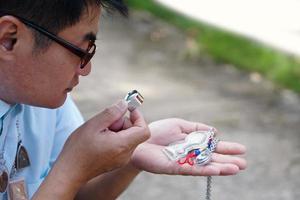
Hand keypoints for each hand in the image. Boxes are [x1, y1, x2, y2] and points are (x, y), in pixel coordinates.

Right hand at [52, 100, 149, 183]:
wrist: (69, 172)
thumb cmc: (79, 148)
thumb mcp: (94, 125)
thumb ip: (112, 113)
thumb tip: (125, 104)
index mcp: (122, 145)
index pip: (144, 130)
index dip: (138, 117)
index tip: (127, 109)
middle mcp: (126, 155)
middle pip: (135, 132)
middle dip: (123, 122)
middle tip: (106, 122)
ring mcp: (122, 160)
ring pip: (128, 138)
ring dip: (118, 130)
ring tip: (100, 132)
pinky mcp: (117, 162)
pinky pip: (123, 145)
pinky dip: (115, 138)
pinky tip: (100, 139)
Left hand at [131, 118, 245, 175]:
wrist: (140, 140)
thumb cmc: (157, 131)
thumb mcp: (179, 124)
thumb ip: (196, 128)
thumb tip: (214, 131)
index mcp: (192, 143)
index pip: (213, 146)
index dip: (227, 147)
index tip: (242, 149)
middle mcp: (191, 154)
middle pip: (213, 158)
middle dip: (228, 160)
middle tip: (244, 163)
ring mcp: (184, 161)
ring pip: (206, 166)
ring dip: (221, 167)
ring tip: (237, 168)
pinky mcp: (176, 167)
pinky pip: (193, 169)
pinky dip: (206, 170)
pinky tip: (218, 170)